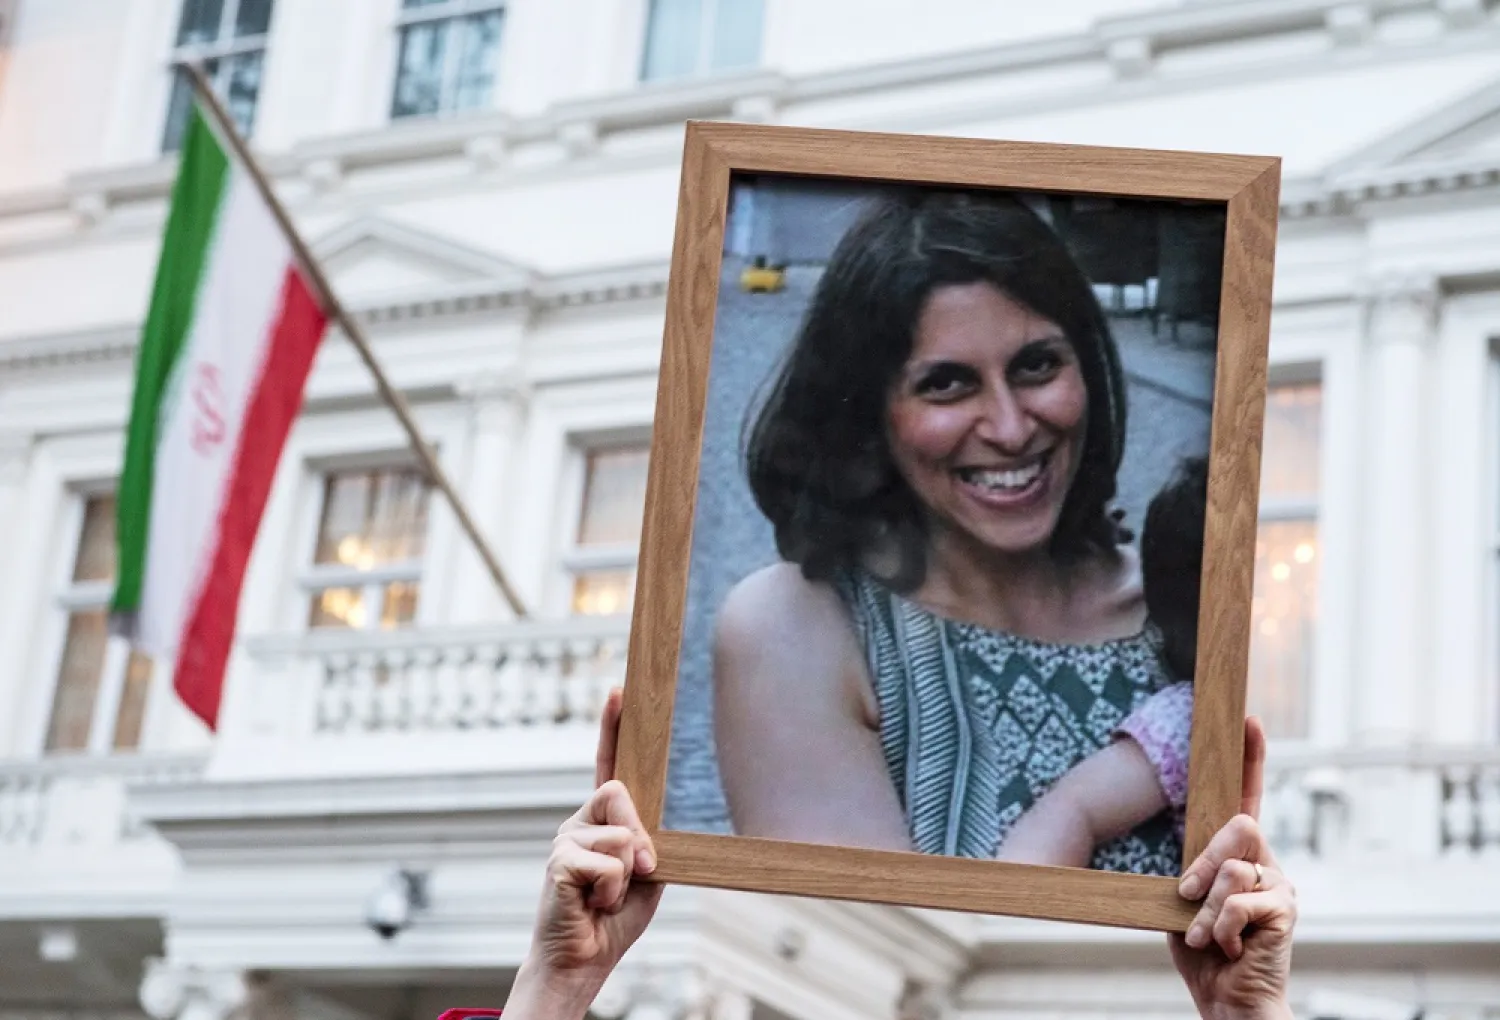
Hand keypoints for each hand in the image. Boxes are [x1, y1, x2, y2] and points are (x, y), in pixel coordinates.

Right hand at [505, 689, 663, 1019]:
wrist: (584, 959)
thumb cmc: (616, 916)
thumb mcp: (647, 873)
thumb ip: (648, 843)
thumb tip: (640, 839)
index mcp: (603, 819)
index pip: (608, 764)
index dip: (612, 727)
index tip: (619, 690)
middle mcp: (580, 821)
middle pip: (620, 793)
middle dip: (640, 836)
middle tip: (641, 871)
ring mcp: (565, 839)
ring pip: (619, 835)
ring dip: (628, 875)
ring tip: (607, 897)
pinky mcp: (558, 863)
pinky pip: (607, 864)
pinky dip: (612, 891)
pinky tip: (593, 905)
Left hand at [1169, 717, 1295, 1019]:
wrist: (1229, 1000)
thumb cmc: (1203, 952)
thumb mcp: (1184, 902)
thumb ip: (1191, 870)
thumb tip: (1182, 858)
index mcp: (1241, 854)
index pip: (1246, 796)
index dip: (1250, 757)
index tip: (1247, 718)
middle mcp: (1267, 862)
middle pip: (1238, 826)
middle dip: (1204, 861)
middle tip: (1187, 896)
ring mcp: (1281, 885)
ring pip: (1234, 867)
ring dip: (1205, 907)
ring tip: (1204, 935)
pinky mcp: (1285, 910)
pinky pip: (1238, 902)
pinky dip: (1218, 928)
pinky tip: (1227, 948)